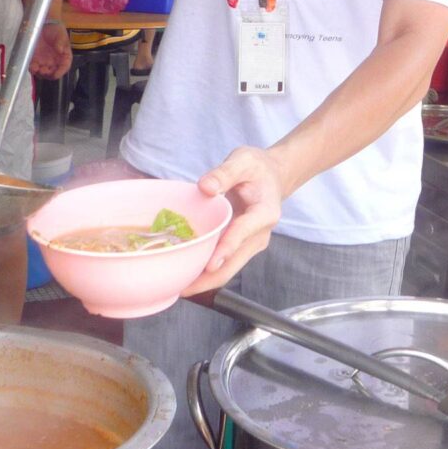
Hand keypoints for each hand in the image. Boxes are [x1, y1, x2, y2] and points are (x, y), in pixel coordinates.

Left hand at [29, 22, 71, 79]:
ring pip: (42, 73)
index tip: (55, 74)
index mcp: (64, 57)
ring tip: (36, 69)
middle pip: (52, 73)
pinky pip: (33, 67)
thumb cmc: (56, 29)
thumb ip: (61, 42)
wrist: (45, 24)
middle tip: (44, 71)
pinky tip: (32, 66)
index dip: (60, 72)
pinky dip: (32, 69)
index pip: (64, 67)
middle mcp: (55, 62)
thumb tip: (60, 50)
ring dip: (39, 73)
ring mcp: (44, 61)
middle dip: (48, 74)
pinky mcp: (35, 59)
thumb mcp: (61, 34)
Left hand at [180, 146, 288, 295]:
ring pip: (227, 269)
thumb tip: (204, 187)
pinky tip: (183, 273)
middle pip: (234, 263)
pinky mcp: (241, 247)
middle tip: (179, 288)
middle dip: (208, 279)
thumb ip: (224, 173)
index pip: (244, 233)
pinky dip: (204, 271)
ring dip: (204, 280)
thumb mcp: (243, 160)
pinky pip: (223, 264)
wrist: (272, 177)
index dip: (226, 249)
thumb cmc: (257, 167)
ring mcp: (251, 244)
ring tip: (175, 286)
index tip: (210, 265)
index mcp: (265, 212)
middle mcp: (260, 234)